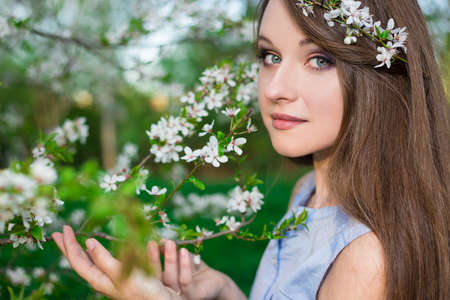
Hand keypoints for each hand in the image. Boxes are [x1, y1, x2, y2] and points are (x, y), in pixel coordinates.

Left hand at [52, 225, 180, 299]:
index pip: (77, 260)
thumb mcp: (121, 274)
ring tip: (79, 240)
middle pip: (82, 261)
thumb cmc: (142, 290)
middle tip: (62, 232)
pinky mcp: (126, 275)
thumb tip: (87, 242)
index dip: (69, 244)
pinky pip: (111, 261)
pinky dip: (106, 251)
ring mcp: (115, 277)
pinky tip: (107, 246)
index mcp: (99, 279)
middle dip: (71, 247)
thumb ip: (103, 259)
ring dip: (86, 249)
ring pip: (95, 261)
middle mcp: (104, 279)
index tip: (64, 228)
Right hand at [148, 238, 228, 299]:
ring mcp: (181, 296)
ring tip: (170, 243)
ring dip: (170, 259)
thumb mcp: (184, 259)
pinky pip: (186, 281)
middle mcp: (170, 293)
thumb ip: (174, 252)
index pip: (154, 272)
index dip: (151, 258)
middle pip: (159, 277)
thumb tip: (162, 240)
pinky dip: (184, 265)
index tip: (150, 243)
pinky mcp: (193, 295)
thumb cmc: (197, 270)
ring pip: (171, 278)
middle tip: (154, 243)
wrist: (217, 282)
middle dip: (155, 259)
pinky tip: (183, 251)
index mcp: (165, 285)